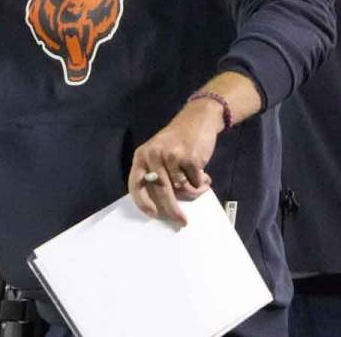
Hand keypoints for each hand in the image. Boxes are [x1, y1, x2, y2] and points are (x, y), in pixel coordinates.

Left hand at [128, 99, 221, 226]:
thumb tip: (164, 205)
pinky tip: (204, 174)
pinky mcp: (190, 158)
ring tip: (199, 181)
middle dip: (172, 210)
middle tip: (181, 222)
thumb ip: (158, 174)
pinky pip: (195, 182)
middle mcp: (154, 155)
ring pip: (182, 189)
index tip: (152, 214)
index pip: (136, 183)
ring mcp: (172, 156)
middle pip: (161, 191)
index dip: (142, 202)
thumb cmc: (178, 140)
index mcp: (142, 155)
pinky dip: (202, 183)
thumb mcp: (160, 152)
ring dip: (194, 191)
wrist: (198, 118)